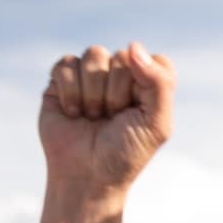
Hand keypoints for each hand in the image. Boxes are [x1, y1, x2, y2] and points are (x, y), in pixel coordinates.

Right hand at [40, 41, 176, 194]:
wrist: (87, 176)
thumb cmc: (125, 154)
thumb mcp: (156, 124)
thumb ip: (160, 83)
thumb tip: (133, 46)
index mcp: (148, 84)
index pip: (154, 60)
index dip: (144, 86)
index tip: (137, 113)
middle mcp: (120, 75)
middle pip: (122, 57)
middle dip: (117, 94)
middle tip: (112, 120)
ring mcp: (91, 75)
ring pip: (94, 54)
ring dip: (94, 93)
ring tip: (92, 117)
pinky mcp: (62, 79)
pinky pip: (66, 64)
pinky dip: (71, 92)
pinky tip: (73, 113)